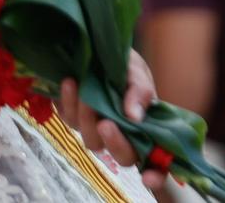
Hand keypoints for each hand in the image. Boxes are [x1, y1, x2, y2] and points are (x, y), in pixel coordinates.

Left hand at [58, 51, 169, 190]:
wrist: (97, 46)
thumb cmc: (125, 64)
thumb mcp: (137, 72)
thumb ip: (140, 92)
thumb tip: (135, 117)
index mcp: (146, 128)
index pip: (157, 164)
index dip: (156, 176)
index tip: (148, 178)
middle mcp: (122, 135)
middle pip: (122, 157)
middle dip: (114, 143)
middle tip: (106, 123)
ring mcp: (96, 128)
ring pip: (92, 141)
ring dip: (87, 119)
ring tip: (84, 90)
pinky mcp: (73, 117)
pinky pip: (69, 119)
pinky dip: (67, 102)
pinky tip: (69, 82)